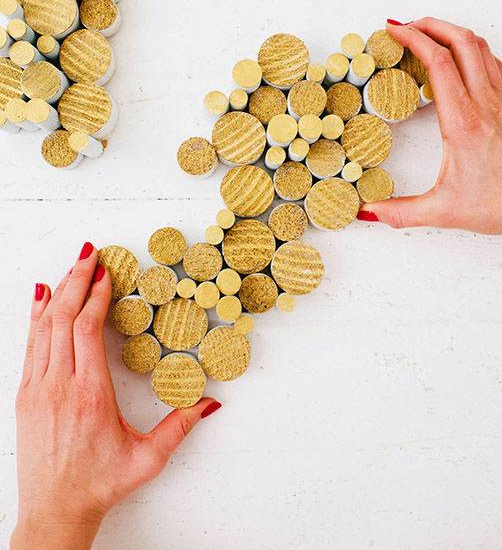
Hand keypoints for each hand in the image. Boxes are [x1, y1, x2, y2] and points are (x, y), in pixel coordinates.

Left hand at [12, 243, 220, 549]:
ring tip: (71, 267)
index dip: (95, 296)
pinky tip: (41, 299)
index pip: (86, 329)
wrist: (54, 511)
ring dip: (57, 293)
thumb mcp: (147, 458)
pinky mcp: (26, 396)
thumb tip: (211, 403)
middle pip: (62, 317)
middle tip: (89, 253)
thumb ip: (180, 427)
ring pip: (42, 327)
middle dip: (76, 279)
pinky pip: (30, 345)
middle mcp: (59, 385)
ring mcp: (37, 389)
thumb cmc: (100, 484)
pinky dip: (35, 316)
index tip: (106, 273)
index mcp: (90, 395)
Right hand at [358, 18, 501, 250]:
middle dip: (429, 24)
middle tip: (405, 26)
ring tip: (427, 34)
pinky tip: (457, 58)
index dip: (414, 39)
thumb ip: (401, 211)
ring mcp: (500, 100)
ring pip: (478, 46)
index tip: (394, 32)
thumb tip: (369, 211)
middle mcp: (484, 103)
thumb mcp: (442, 211)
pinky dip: (470, 48)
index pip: (439, 63)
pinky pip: (491, 61)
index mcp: (463, 122)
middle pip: (460, 41)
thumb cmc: (499, 205)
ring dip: (451, 31)